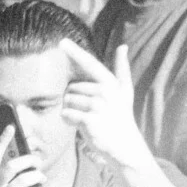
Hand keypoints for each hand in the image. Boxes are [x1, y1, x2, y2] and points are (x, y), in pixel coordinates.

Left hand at [60, 40, 151, 171]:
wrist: (125, 146)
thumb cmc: (121, 117)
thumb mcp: (125, 91)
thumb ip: (122, 69)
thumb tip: (123, 46)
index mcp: (110, 82)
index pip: (89, 63)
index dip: (75, 52)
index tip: (61, 41)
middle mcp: (105, 91)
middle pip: (71, 87)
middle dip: (73, 99)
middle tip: (89, 112)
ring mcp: (98, 105)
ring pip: (67, 101)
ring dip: (71, 111)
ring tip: (86, 119)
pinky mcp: (90, 120)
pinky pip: (67, 114)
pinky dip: (68, 120)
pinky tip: (80, 126)